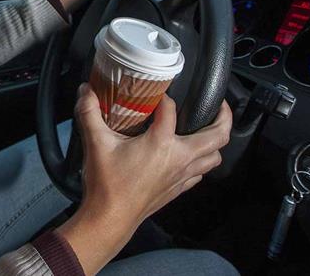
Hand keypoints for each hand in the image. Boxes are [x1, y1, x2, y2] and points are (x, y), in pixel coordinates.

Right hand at [57, 83, 231, 274]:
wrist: (111, 218)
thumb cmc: (107, 182)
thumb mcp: (96, 142)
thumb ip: (89, 112)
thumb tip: (86, 91)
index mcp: (162, 143)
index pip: (171, 109)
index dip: (163, 96)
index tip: (154, 92)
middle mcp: (180, 158)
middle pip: (217, 136)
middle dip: (223, 117)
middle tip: (218, 104)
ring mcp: (182, 175)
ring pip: (215, 157)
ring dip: (215, 142)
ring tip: (208, 129)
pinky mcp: (179, 189)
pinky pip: (201, 172)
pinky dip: (202, 161)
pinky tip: (190, 155)